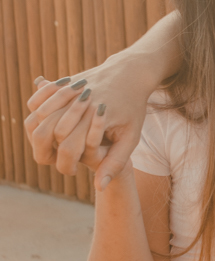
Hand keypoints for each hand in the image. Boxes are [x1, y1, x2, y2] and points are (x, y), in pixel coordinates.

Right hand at [25, 56, 150, 191]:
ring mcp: (69, 90)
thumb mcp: (131, 137)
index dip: (66, 165)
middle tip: (53, 160)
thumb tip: (99, 187)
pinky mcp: (62, 83)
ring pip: (38, 117)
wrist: (130, 73)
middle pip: (46, 133)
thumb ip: (115, 163)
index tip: (71, 171)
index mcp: (97, 117)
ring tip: (50, 145)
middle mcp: (80, 102)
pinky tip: (46, 123)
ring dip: (38, 135)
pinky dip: (35, 114)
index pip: (69, 149)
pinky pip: (37, 101)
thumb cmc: (133, 108)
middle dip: (46, 153)